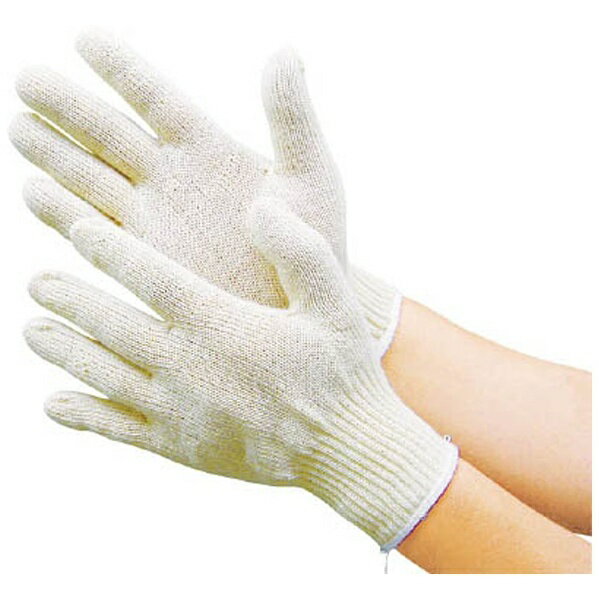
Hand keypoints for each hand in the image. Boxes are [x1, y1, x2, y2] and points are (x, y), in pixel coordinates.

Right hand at [11, 30, 399, 351]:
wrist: (300, 308)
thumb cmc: (316, 243)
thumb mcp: (311, 175)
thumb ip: (291, 117)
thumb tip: (284, 48)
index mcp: (210, 148)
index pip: (157, 99)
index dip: (122, 70)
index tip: (84, 37)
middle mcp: (172, 177)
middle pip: (109, 133)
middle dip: (68, 107)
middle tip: (26, 79)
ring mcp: (152, 218)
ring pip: (90, 177)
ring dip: (53, 154)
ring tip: (18, 128)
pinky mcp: (142, 258)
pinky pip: (92, 229)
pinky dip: (63, 213)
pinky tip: (33, 192)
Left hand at [25, 198, 455, 548]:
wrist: (345, 448)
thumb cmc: (341, 370)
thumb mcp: (335, 301)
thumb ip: (299, 250)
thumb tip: (259, 206)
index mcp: (221, 325)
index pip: (151, 277)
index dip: (109, 250)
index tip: (78, 230)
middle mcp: (188, 367)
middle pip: (111, 326)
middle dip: (71, 300)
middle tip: (37, 283)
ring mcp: (179, 411)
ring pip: (104, 376)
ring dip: (64, 351)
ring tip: (31, 331)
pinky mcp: (180, 446)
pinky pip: (118, 429)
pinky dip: (81, 416)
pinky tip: (53, 404)